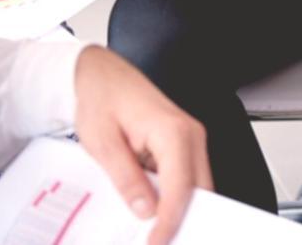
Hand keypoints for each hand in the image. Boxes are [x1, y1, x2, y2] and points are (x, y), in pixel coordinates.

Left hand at [73, 46, 211, 244]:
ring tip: (153, 233)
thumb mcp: (103, 142)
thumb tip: (146, 210)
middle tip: (157, 242)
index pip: (181, 188)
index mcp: (173, 132)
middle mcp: (190, 134)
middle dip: (183, 221)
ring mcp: (190, 139)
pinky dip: (173, 198)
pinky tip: (153, 213)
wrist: (101, 74)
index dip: (170, 221)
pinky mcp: (182, 145)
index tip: (156, 243)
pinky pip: (185, 178)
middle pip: (200, 190)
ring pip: (196, 186)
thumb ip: (126, 177)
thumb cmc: (101, 98)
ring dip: (178, 211)